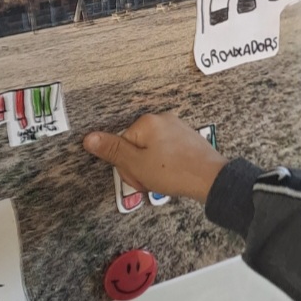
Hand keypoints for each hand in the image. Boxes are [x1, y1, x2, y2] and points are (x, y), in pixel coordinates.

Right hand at [84, 113, 226, 203]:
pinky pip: (167, 152)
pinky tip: (173, 176)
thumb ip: (113, 150)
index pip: (122, 143)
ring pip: (152, 150)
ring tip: (163, 180)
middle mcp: (163, 120)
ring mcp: (177, 128)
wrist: (212, 179)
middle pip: (136, 146)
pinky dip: (166, 165)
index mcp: (147, 122)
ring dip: (152, 168)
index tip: (137, 176)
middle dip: (139, 167)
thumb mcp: (137, 164)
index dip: (126, 165)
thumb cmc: (175, 172)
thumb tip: (89, 138)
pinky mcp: (188, 139)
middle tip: (150, 180)